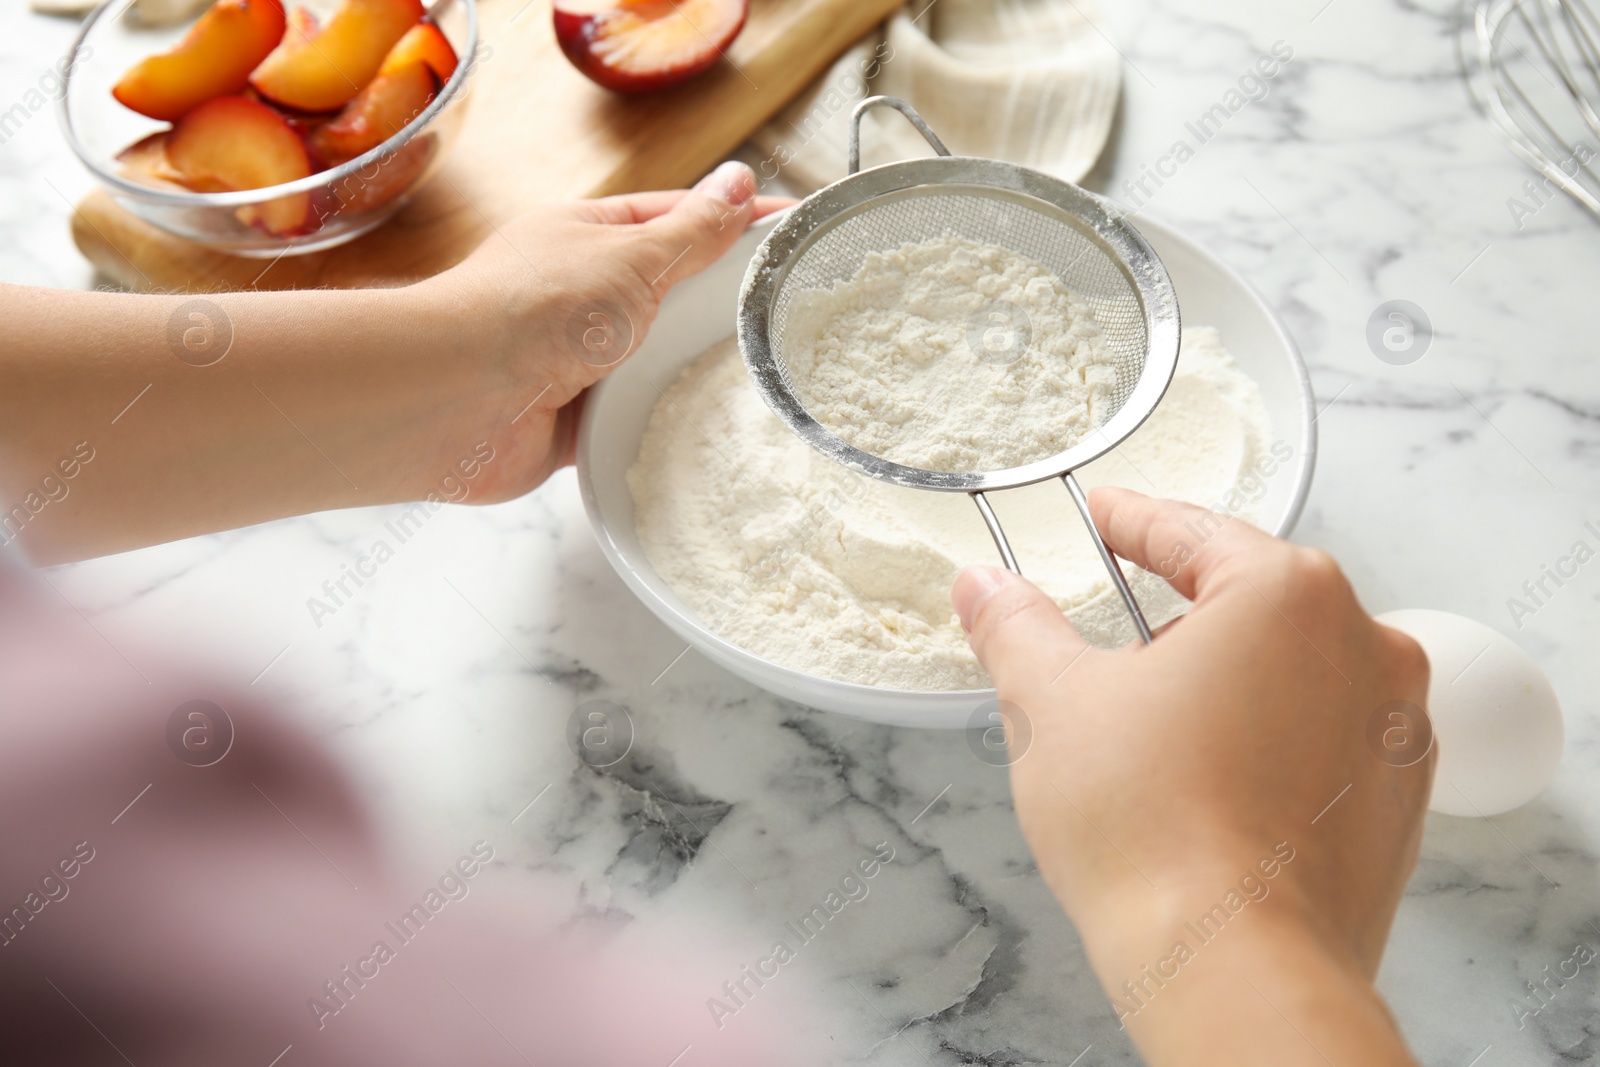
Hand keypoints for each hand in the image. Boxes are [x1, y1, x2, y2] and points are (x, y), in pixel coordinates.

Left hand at [418, 161, 789, 501]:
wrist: (458, 400)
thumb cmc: (536, 310)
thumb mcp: (632, 256)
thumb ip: (693, 230)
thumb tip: (739, 182)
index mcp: (590, 236)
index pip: (680, 219)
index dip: (739, 223)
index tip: (799, 230)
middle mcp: (582, 294)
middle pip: (672, 294)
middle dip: (721, 305)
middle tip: (797, 313)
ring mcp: (578, 359)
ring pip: (657, 361)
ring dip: (692, 370)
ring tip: (767, 377)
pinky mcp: (575, 421)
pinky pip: (637, 418)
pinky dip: (664, 422)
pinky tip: (711, 429)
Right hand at [951, 487, 1430, 1065]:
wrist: (1230, 967)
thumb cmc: (1150, 829)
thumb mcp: (1052, 704)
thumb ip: (1017, 628)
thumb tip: (986, 588)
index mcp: (1288, 595)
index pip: (1193, 535)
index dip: (1134, 521)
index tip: (1107, 514)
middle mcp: (1366, 647)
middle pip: (1251, 603)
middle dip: (1176, 616)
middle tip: (1108, 640)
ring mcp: (1395, 730)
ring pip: (1292, 672)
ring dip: (1223, 682)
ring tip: (1148, 729)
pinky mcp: (1399, 805)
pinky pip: (1323, 740)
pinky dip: (1266, 741)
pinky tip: (1205, 781)